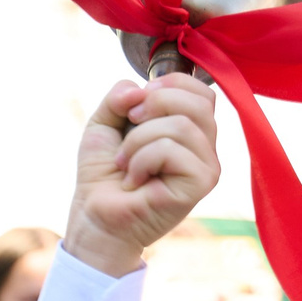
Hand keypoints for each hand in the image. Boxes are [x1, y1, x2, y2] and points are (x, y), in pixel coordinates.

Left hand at [64, 73, 222, 277]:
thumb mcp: (104, 122)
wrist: (94, 216)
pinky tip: (134, 181)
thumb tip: (140, 88)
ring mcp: (208, 166)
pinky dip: (141, 160)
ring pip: (181, 125)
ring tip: (125, 163)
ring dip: (138, 140)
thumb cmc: (103, 174)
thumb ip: (119, 96)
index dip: (168, 84)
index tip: (135, 104)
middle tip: (128, 128)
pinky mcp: (201, 184)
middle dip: (153, 105)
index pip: (201, 91)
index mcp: (190, 129)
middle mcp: (205, 147)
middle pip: (199, 101)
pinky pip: (171, 150)